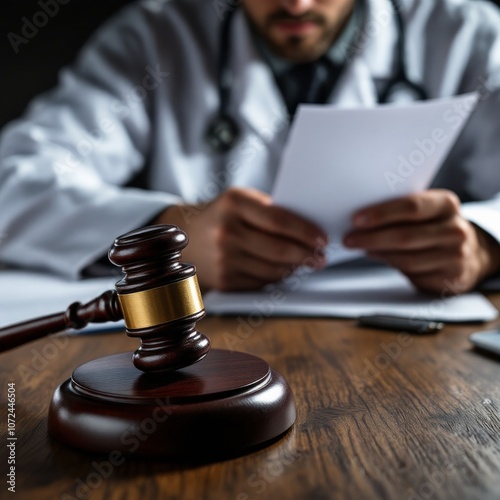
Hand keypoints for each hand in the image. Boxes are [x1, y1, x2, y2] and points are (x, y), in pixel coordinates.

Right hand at [154, 187, 327, 290]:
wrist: (187, 238)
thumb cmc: (222, 217)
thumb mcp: (241, 201)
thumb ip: (270, 211)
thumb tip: (310, 231)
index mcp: (233, 203)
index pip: (280, 221)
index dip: (306, 232)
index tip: (322, 239)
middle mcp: (226, 231)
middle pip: (279, 249)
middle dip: (306, 255)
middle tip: (320, 257)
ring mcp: (223, 259)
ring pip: (273, 269)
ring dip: (295, 268)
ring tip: (307, 263)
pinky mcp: (224, 280)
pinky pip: (262, 282)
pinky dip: (278, 277)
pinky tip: (285, 270)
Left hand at [343, 189, 499, 293]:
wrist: (469, 253)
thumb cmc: (433, 226)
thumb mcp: (425, 211)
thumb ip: (401, 210)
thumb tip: (360, 218)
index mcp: (447, 204)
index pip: (412, 206)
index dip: (381, 213)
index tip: (356, 219)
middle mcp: (455, 230)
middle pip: (405, 235)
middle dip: (371, 238)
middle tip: (348, 239)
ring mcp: (456, 256)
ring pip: (406, 258)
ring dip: (378, 252)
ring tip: (359, 246)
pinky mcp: (450, 278)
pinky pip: (412, 272)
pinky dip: (390, 263)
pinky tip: (377, 255)